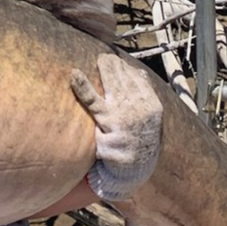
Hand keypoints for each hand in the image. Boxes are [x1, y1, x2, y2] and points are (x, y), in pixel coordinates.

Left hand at [71, 54, 162, 201]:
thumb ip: (143, 95)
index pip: (137, 77)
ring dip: (103, 68)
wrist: (134, 168)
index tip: (115, 59)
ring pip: (111, 83)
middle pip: (124, 77)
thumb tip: (138, 72)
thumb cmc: (139, 140)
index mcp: (152, 104)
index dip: (125, 66)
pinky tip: (75, 75)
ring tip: (98, 59)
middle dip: (113, 64)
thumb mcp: (149, 116)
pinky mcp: (108, 123)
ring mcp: (124, 114)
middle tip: (103, 57)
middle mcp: (140, 106)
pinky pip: (93, 100)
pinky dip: (83, 86)